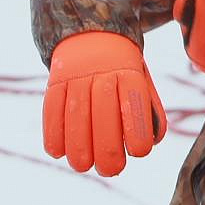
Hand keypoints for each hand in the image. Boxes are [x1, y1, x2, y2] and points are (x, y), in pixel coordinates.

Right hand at [42, 30, 166, 176]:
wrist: (93, 34)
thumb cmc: (124, 72)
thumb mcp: (141, 82)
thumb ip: (149, 111)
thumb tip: (152, 141)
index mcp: (130, 72)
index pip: (134, 102)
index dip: (137, 129)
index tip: (139, 153)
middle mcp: (103, 72)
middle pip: (103, 110)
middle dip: (106, 146)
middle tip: (110, 170)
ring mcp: (76, 74)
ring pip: (75, 111)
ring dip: (77, 144)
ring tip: (82, 166)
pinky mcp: (55, 79)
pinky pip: (51, 106)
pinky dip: (52, 131)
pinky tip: (56, 153)